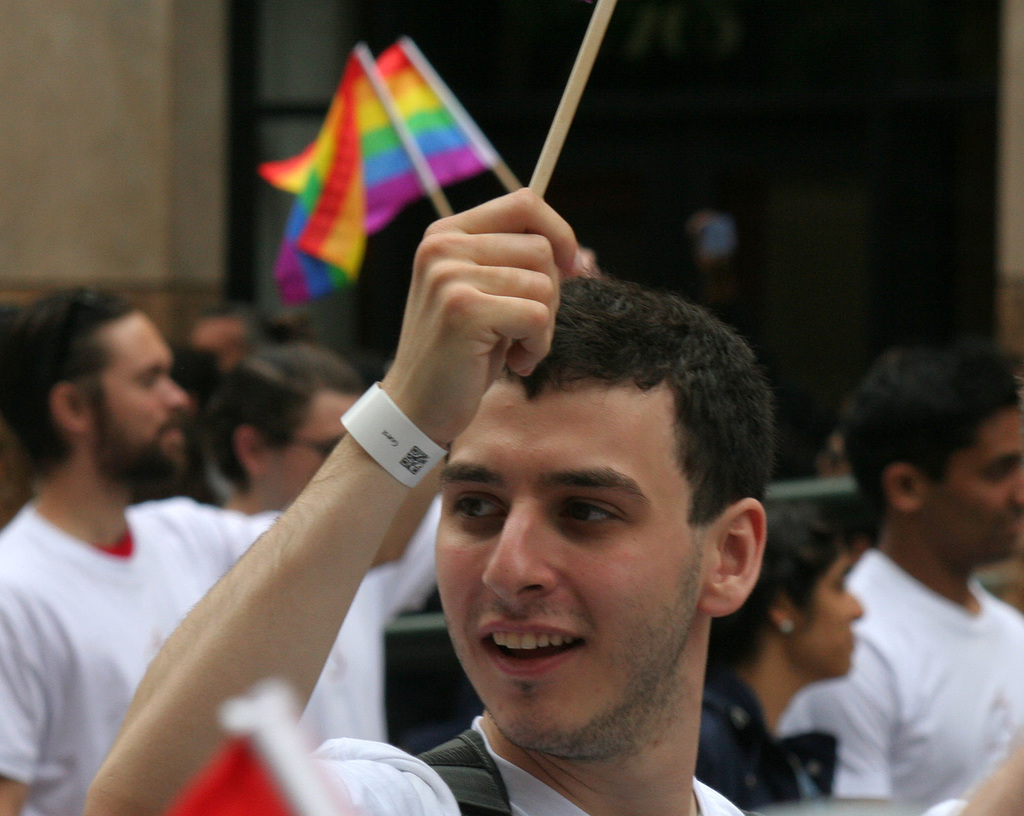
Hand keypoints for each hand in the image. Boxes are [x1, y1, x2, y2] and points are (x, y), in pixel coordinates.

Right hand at [383, 189, 579, 447]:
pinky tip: (513, 362)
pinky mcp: (463, 311)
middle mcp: (443, 247)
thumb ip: (515, 262)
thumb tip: (579, 254)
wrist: (418, 406)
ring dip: (543, 327)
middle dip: (551, 294)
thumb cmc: (461, 352)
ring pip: (543, 285)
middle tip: (525, 329)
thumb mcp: (484, 294)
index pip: (524, 203)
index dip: (560, 233)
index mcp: (446, 234)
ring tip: (513, 348)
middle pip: (541, 249)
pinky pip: (537, 317)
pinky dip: (538, 346)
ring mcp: (449, 277)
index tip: (570, 268)